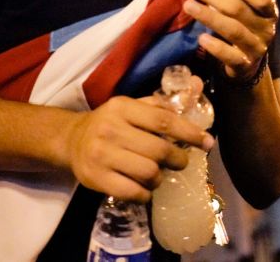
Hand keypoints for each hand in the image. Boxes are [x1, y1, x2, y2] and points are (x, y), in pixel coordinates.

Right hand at [64, 95, 214, 201]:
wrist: (71, 140)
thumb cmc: (111, 123)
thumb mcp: (132, 106)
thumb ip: (162, 103)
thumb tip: (197, 87)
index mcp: (122, 107)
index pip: (164, 120)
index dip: (189, 133)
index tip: (207, 142)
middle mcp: (111, 129)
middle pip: (159, 150)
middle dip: (178, 159)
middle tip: (180, 161)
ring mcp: (102, 155)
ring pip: (149, 173)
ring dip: (160, 178)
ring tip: (158, 175)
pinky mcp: (96, 178)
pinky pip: (133, 192)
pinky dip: (145, 193)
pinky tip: (144, 188)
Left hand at [182, 0, 277, 82]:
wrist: (250, 63)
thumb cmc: (245, 27)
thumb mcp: (248, 11)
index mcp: (269, 13)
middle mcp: (266, 30)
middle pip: (239, 10)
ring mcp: (255, 49)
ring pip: (233, 30)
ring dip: (209, 16)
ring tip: (188, 6)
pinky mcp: (244, 65)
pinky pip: (230, 56)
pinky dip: (216, 47)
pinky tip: (201, 38)